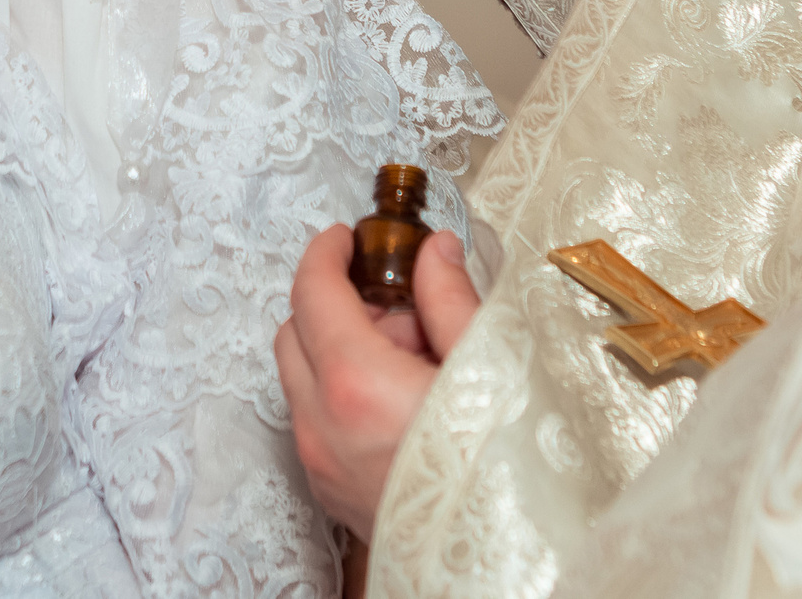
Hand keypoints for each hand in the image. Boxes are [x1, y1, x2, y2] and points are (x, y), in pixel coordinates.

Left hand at [274, 226, 480, 542]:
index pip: (312, 293)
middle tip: (404, 307)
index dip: (325, 254)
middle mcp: (322, 425)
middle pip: (294, 332)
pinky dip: (341, 395)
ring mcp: (320, 464)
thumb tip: (434, 251)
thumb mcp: (488, 366)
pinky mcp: (329, 492)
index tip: (346, 238)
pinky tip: (405, 402)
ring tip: (418, 362)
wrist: (508, 563)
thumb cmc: (505, 471)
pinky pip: (315, 422)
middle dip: (338, 304)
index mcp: (356, 384)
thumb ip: (449, 299)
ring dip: (340, 351)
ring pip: (302, 379)